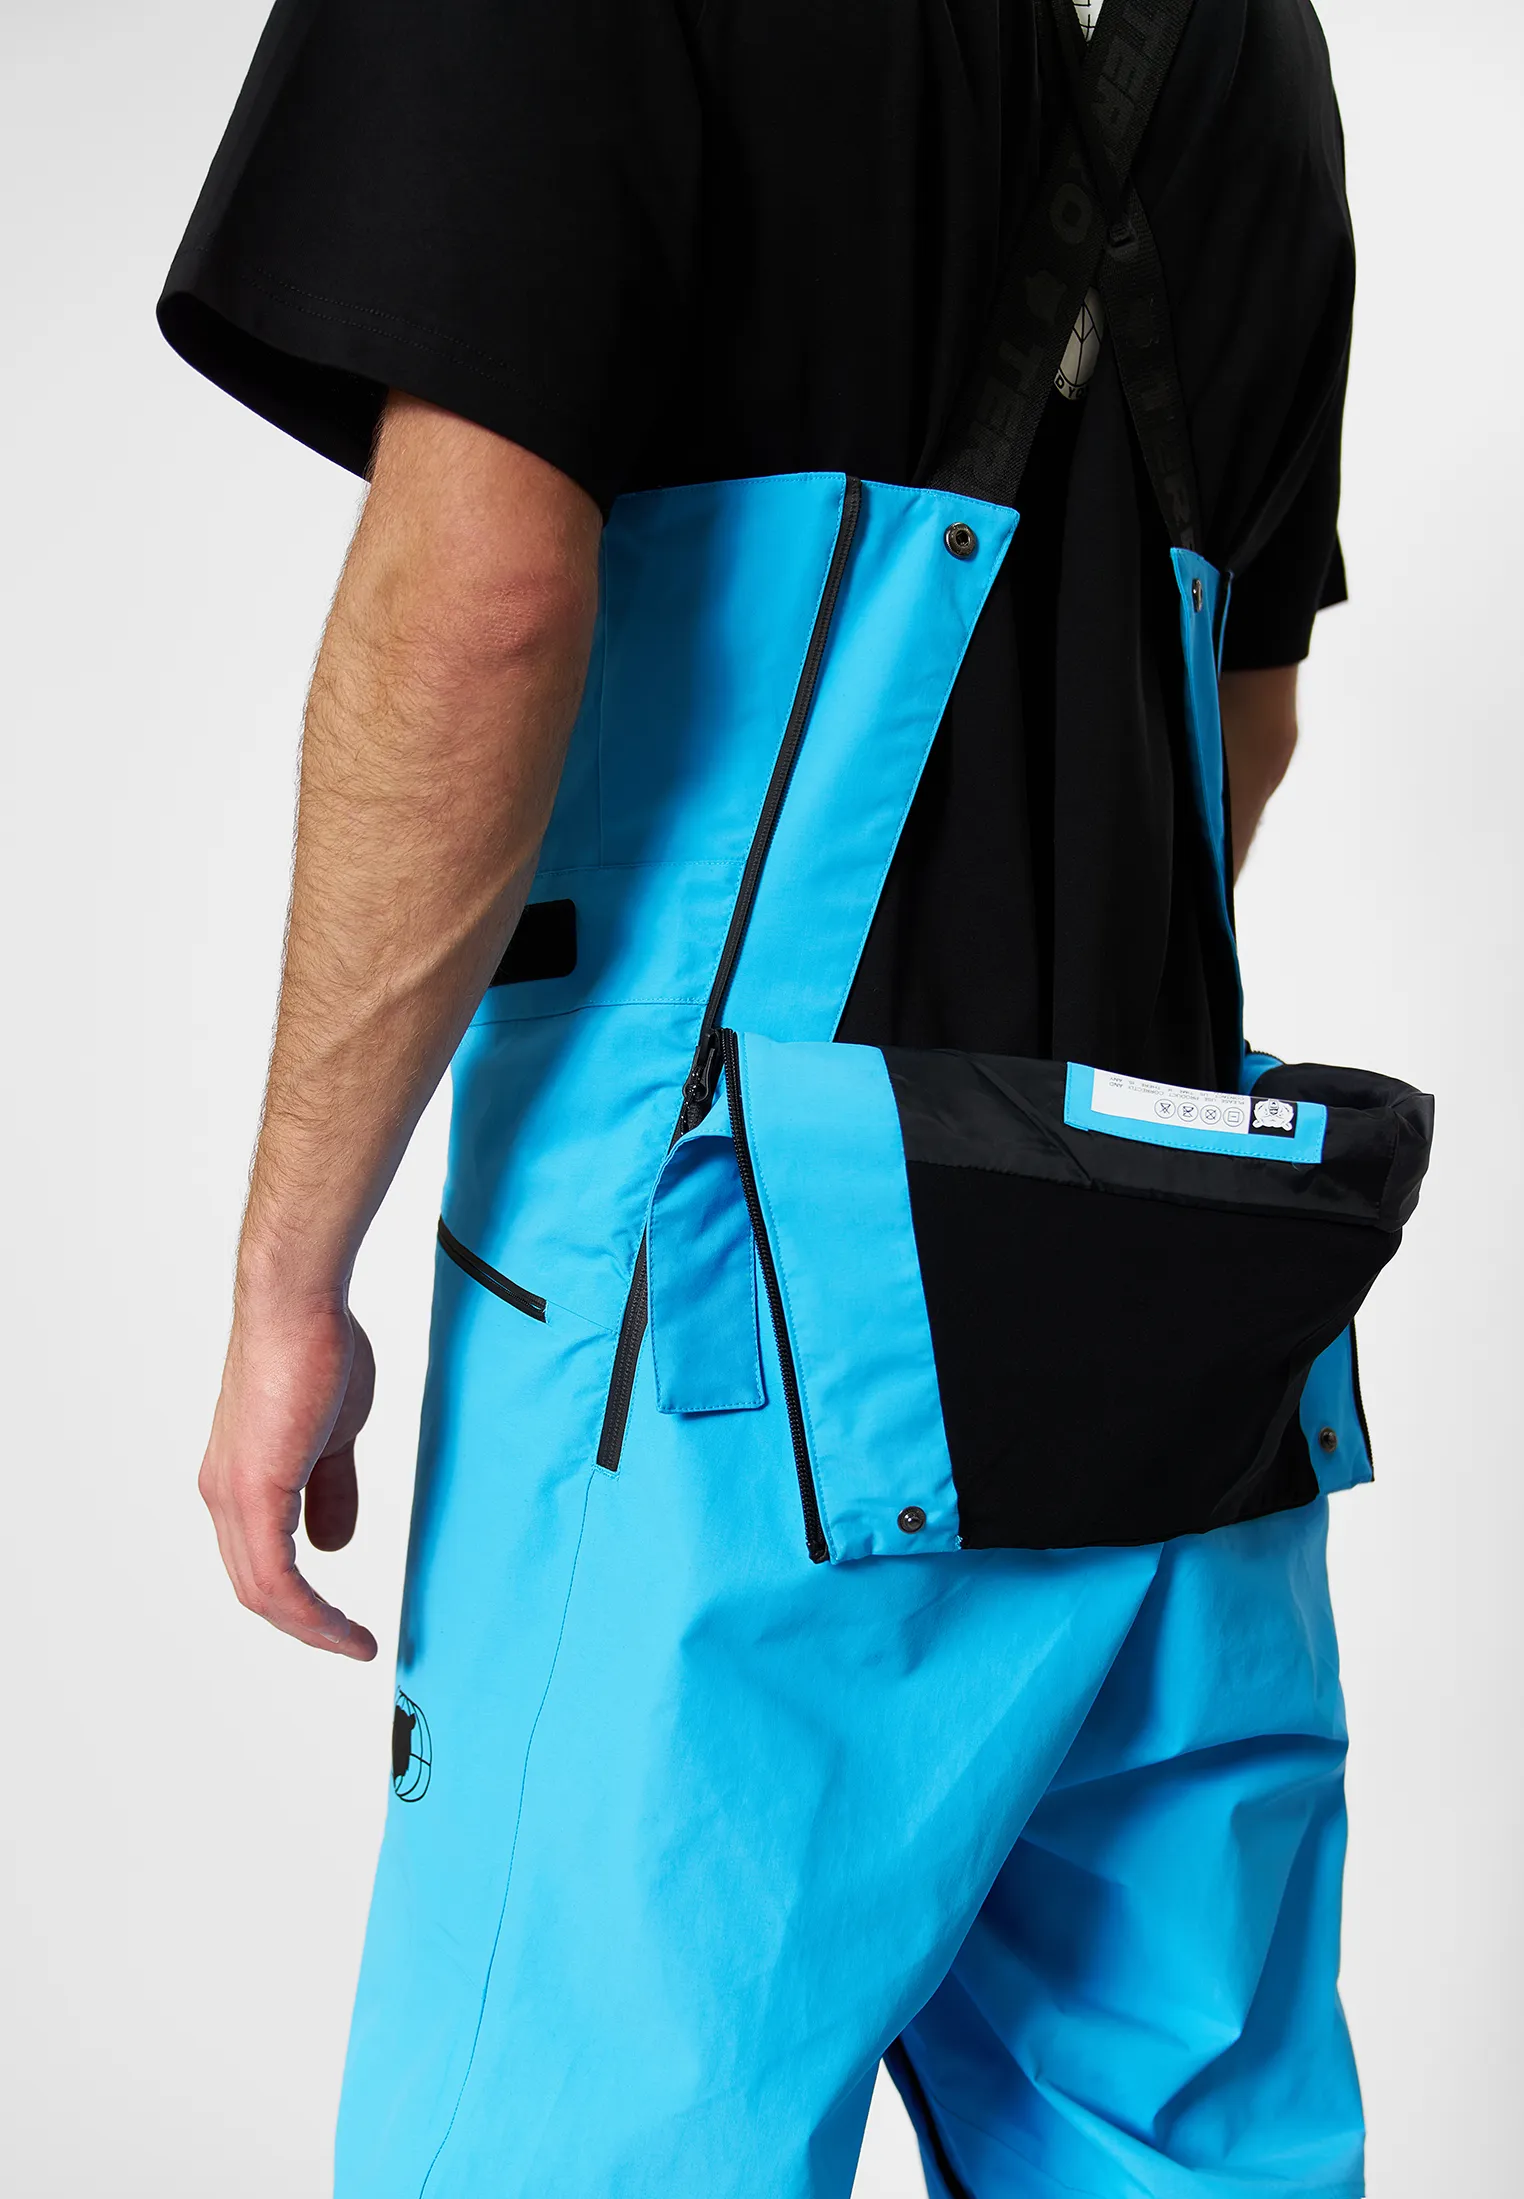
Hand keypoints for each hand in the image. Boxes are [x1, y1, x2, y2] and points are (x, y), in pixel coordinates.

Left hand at [199, 1294, 379, 1658]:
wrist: (298, 1306)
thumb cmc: (315, 1350)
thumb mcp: (334, 1437)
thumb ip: (332, 1492)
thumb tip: (333, 1545)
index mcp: (239, 1480)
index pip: (260, 1562)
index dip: (300, 1602)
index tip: (342, 1623)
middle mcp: (223, 1494)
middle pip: (255, 1588)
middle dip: (307, 1625)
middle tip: (352, 1644)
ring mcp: (232, 1495)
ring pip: (261, 1591)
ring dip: (312, 1628)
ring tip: (355, 1645)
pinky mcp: (251, 1491)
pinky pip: (275, 1577)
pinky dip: (310, 1612)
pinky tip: (341, 1628)